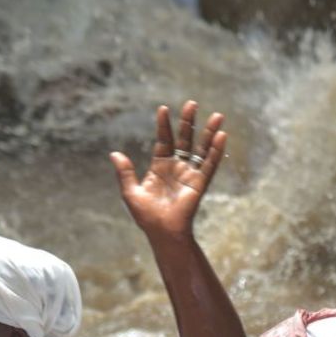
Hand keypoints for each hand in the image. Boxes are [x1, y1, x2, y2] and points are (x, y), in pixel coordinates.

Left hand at [110, 100, 226, 240]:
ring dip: (208, 132)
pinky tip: (221, 136)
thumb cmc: (146, 216)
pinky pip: (209, 164)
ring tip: (217, 116)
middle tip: (192, 103)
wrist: (162, 233)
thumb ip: (125, 172)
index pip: (164, 140)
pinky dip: (216, 151)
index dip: (164, 125)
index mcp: (160, 167)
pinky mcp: (199, 183)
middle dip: (188, 122)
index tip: (163, 109)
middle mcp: (176, 167)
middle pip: (185, 139)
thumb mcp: (131, 193)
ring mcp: (189, 174)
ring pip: (201, 148)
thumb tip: (114, 153)